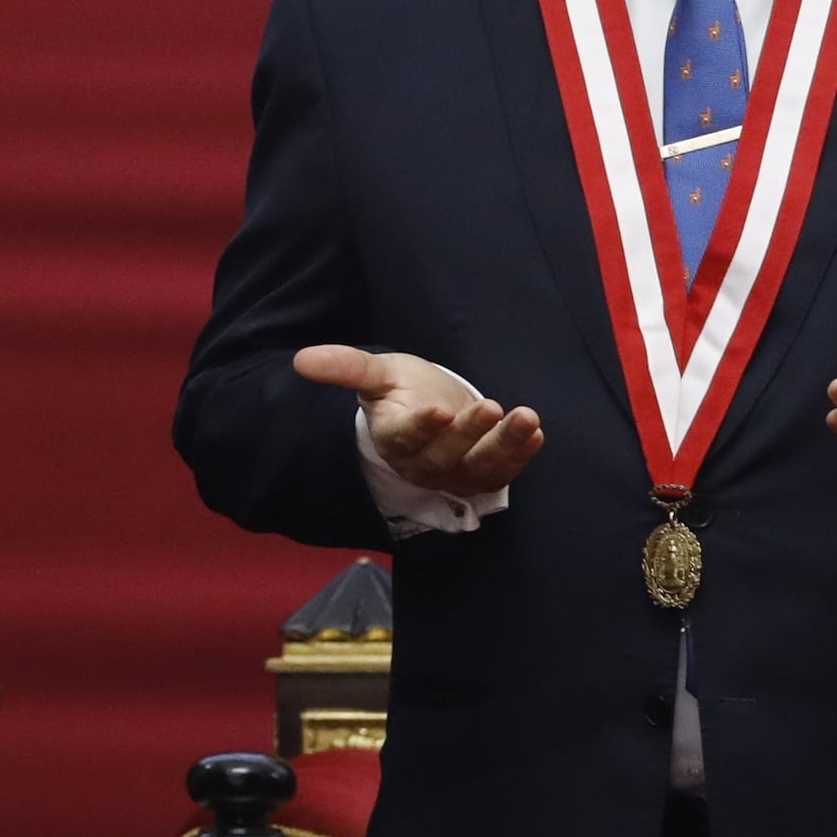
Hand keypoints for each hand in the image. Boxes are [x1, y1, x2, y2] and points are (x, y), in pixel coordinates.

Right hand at [295, 342, 540, 496]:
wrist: (431, 411)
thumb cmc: (403, 391)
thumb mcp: (378, 373)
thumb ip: (347, 367)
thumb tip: (301, 360)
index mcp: (394, 437)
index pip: (404, 437)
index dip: (420, 427)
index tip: (437, 410)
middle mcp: (423, 462)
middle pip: (445, 456)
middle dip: (469, 433)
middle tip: (491, 406)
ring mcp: (455, 473)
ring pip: (478, 467)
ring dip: (505, 446)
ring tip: (526, 418)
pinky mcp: (482, 476)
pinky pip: (503, 473)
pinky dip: (521, 456)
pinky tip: (536, 433)